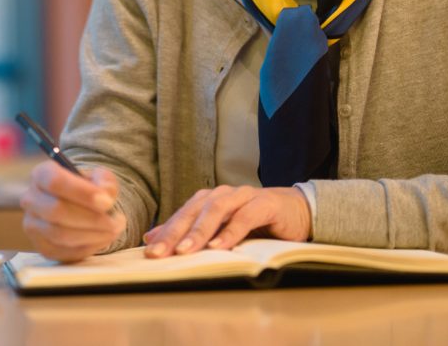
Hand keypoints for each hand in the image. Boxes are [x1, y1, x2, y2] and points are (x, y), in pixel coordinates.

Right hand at [20, 160, 126, 261]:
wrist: (78, 207)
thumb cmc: (87, 189)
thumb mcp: (99, 177)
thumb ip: (105, 182)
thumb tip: (105, 198)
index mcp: (42, 174)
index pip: (54, 181)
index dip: (82, 192)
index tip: (107, 202)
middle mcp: (31, 199)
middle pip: (56, 210)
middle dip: (91, 218)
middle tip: (116, 221)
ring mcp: (33, 225)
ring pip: (60, 234)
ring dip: (92, 235)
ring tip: (114, 229)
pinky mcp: (41, 247)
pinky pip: (64, 252)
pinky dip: (88, 247)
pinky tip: (103, 238)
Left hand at [141, 185, 309, 256]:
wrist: (298, 212)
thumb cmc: (257, 224)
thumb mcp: (222, 230)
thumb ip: (191, 232)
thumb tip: (152, 238)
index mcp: (211, 199)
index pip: (183, 214)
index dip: (166, 231)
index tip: (149, 251)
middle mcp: (224, 194)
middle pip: (195, 210)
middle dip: (175, 232)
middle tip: (160, 252)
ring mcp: (245, 197)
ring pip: (217, 210)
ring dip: (200, 231)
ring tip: (186, 250)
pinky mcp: (266, 204)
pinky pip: (245, 217)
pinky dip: (231, 232)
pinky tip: (220, 246)